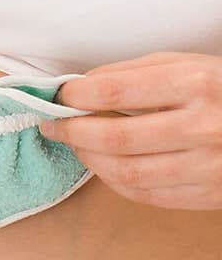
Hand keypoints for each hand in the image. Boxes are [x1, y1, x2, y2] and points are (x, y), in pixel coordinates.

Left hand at [40, 52, 221, 208]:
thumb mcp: (185, 63)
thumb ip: (134, 73)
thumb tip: (81, 86)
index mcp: (195, 83)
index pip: (117, 91)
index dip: (78, 95)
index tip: (58, 95)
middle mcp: (203, 126)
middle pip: (117, 138)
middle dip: (74, 131)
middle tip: (53, 124)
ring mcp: (209, 166)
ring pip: (129, 173)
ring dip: (90, 160)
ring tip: (75, 144)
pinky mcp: (211, 195)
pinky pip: (150, 196)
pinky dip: (117, 183)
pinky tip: (104, 167)